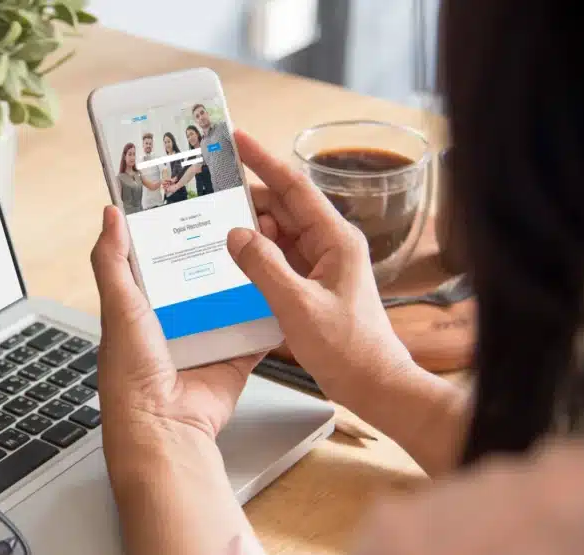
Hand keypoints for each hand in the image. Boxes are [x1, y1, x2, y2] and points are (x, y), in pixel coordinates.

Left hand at [91, 206, 263, 457]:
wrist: (165, 426)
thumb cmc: (132, 373)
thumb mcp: (118, 306)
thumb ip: (112, 260)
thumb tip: (110, 214)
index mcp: (142, 308)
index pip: (159, 260)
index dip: (174, 234)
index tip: (195, 202)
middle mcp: (175, 322)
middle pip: (201, 276)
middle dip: (218, 251)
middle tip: (241, 217)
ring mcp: (207, 339)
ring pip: (231, 299)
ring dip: (246, 279)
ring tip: (267, 243)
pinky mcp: (234, 357)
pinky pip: (256, 331)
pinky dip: (269, 315)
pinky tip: (281, 287)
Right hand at [225, 130, 412, 405]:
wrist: (373, 384)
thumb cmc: (348, 348)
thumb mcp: (298, 305)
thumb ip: (263, 266)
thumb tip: (235, 233)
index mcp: (335, 239)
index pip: (294, 188)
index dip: (263, 160)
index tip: (237, 140)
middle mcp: (330, 245)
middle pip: (282, 208)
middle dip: (248, 197)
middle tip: (210, 190)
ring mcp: (321, 265)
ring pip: (278, 235)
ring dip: (249, 230)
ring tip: (212, 225)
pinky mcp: (312, 285)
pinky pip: (279, 259)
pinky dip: (256, 257)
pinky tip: (232, 260)